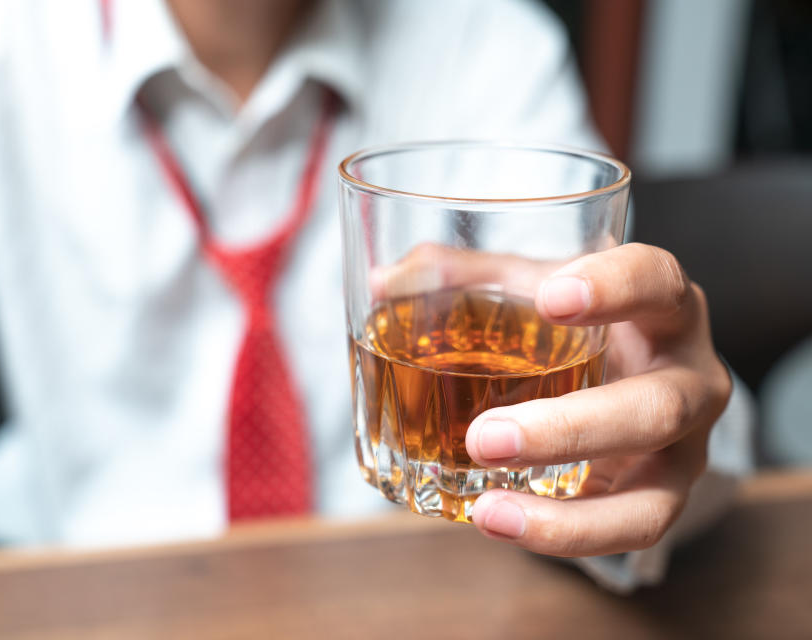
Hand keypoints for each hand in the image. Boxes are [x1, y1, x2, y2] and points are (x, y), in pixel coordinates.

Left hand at [463, 243, 730, 555]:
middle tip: (483, 438)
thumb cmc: (569, 321)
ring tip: (487, 510)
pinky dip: (560, 536)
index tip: (550, 298)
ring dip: (568, 515)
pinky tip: (496, 522)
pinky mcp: (658, 498)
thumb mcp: (525, 287)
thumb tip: (383, 282)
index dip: (614, 288)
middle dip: (570, 428)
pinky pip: (624, 531)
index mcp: (660, 304)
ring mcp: (681, 448)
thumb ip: (462, 276)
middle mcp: (686, 376)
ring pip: (652, 497)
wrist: (615, 375)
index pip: (657, 281)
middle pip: (655, 406)